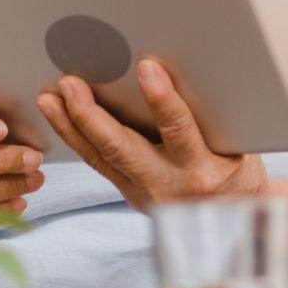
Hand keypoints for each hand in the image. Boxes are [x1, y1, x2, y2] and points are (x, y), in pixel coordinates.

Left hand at [35, 57, 265, 211]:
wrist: (235, 219)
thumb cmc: (239, 169)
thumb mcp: (238, 145)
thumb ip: (208, 116)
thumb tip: (173, 70)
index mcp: (205, 169)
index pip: (180, 130)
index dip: (161, 99)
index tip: (146, 67)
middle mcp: (171, 185)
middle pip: (123, 149)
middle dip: (92, 116)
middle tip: (70, 84)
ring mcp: (146, 193)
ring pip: (101, 158)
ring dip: (72, 126)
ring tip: (49, 98)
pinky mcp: (131, 194)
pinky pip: (99, 165)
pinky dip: (77, 140)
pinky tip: (59, 118)